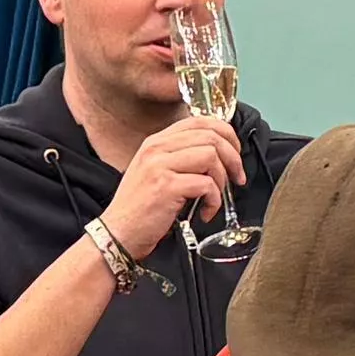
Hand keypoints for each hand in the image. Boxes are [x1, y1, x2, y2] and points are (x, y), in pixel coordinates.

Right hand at [100, 112, 246, 264]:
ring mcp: (160, 166)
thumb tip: (216, 155)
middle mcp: (156, 148)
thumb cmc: (139, 209)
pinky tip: (205, 213)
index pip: (199, 121)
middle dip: (232, 158)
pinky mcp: (167, 187)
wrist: (117, 234)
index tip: (234, 153)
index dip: (225, 134)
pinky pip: (206, 185)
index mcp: (156, 142)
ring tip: (214, 198)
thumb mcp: (155, 173)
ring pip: (211, 156)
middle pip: (210, 136)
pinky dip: (214, 201)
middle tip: (237, 177)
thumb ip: (179, 159)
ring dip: (222, 180)